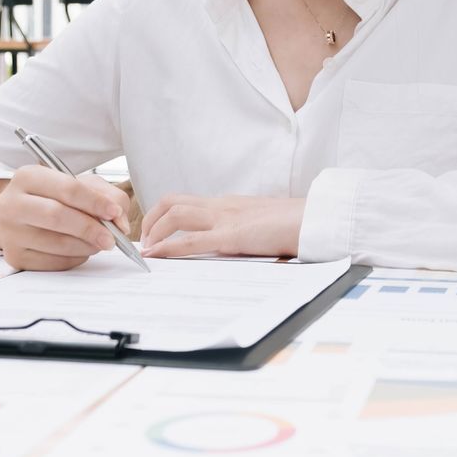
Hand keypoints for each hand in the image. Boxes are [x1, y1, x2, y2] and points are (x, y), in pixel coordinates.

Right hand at [0, 165, 132, 270]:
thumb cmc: (55, 197)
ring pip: (56, 243)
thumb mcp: (82, 184)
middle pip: (56, 216)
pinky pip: (53, 263)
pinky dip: (74, 258)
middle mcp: (10, 203)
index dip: (94, 201)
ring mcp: (9, 232)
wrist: (21, 215)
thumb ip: (107, 196)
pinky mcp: (14, 257)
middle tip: (111, 239)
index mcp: (28, 176)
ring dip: (86, 246)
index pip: (66, 188)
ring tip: (97, 242)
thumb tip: (119, 223)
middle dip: (90, 228)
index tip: (114, 212)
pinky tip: (79, 250)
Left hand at [142, 194, 305, 259]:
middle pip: (172, 201)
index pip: (185, 200)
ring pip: (175, 214)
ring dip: (154, 232)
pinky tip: (157, 256)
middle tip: (143, 240)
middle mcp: (222, 206)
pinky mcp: (233, 236)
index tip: (152, 230)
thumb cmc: (294, 223)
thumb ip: (243, 227)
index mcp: (229, 204)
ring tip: (147, 249)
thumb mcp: (261, 222)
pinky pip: (192, 240)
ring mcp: (226, 219)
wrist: (314, 219)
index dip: (162, 213)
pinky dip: (169, 248)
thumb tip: (235, 240)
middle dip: (150, 219)